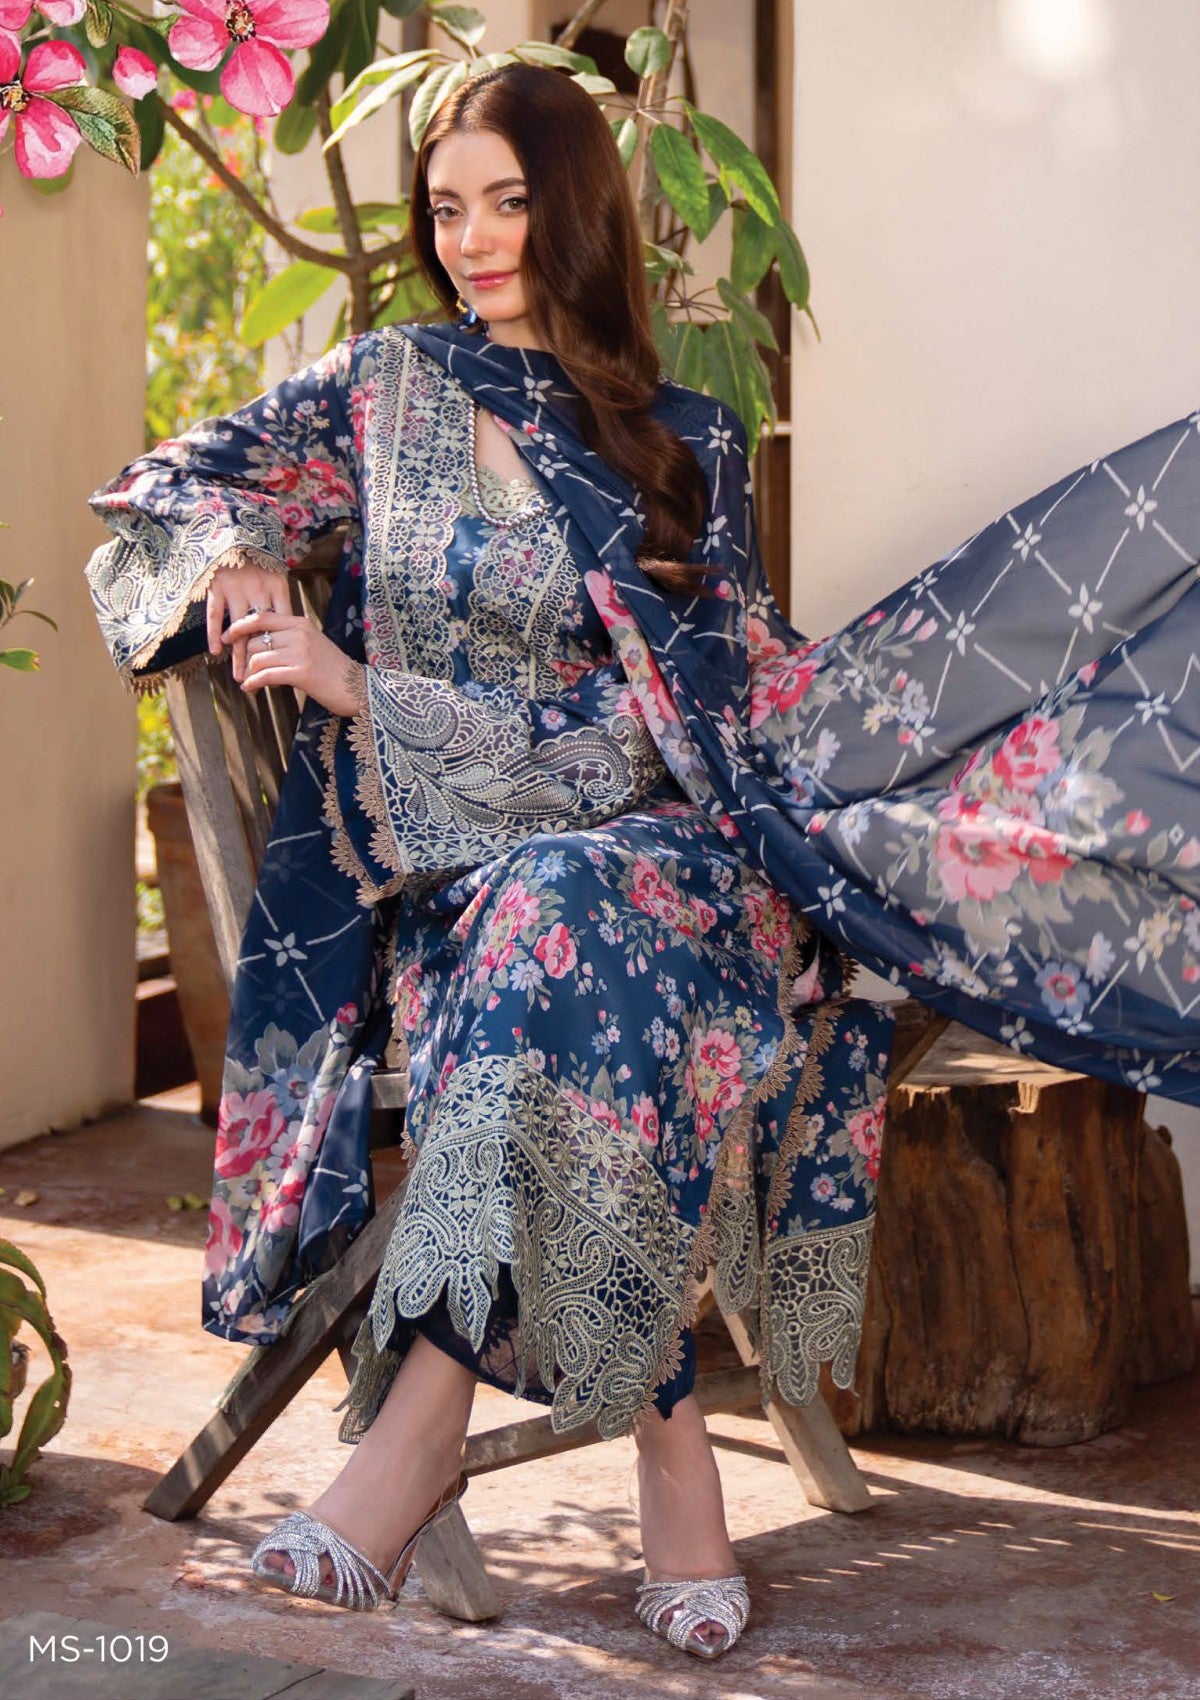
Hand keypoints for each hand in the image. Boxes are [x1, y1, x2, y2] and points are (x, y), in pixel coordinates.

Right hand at [207, 562, 291, 682]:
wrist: (233, 531)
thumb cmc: (258, 557)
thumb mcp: (275, 574)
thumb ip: (280, 600)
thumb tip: (289, 630)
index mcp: (278, 587)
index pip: (282, 624)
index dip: (282, 647)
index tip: (284, 668)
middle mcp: (259, 590)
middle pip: (262, 632)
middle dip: (261, 658)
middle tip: (259, 682)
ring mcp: (237, 588)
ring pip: (240, 628)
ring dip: (239, 654)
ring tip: (240, 676)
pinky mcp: (216, 586)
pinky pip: (215, 614)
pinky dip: (215, 633)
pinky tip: (216, 652)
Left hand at [222, 609, 363, 717]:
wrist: (358, 687)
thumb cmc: (334, 670)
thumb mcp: (312, 644)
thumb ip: (289, 639)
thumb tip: (258, 645)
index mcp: (301, 623)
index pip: (261, 617)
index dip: (239, 626)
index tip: (226, 637)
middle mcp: (299, 634)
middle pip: (255, 641)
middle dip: (244, 658)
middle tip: (243, 672)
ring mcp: (300, 653)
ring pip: (257, 659)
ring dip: (248, 674)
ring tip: (249, 683)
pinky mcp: (301, 672)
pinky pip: (265, 675)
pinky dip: (253, 683)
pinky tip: (251, 689)